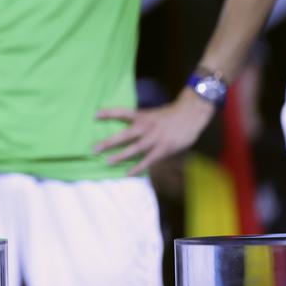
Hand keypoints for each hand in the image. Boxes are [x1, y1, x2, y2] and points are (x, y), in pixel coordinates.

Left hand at [94, 89, 215, 174]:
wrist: (191, 114)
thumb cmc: (171, 115)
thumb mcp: (153, 114)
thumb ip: (141, 121)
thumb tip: (128, 128)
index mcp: (142, 116)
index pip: (122, 112)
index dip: (108, 113)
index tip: (94, 115)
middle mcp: (146, 127)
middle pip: (124, 135)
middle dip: (108, 142)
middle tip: (94, 148)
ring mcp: (154, 139)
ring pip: (134, 149)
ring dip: (120, 156)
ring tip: (107, 161)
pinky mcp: (163, 149)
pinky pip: (148, 160)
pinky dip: (138, 167)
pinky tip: (128, 173)